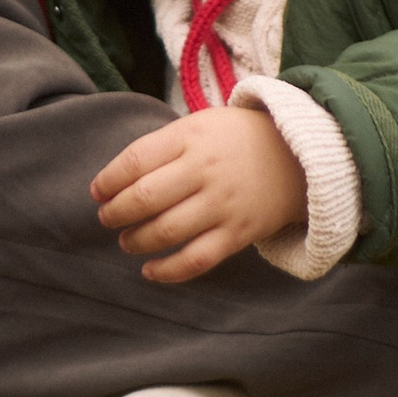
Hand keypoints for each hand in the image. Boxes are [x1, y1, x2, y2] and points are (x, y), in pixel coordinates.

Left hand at [91, 112, 310, 282]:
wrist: (300, 155)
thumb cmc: (237, 140)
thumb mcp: (201, 125)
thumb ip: (162, 146)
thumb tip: (116, 179)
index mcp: (191, 137)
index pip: (135, 160)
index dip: (108, 180)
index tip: (97, 192)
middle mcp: (206, 170)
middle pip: (145, 197)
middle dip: (115, 213)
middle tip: (106, 218)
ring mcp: (223, 204)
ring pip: (166, 231)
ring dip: (136, 241)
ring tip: (126, 241)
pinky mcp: (238, 233)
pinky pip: (196, 259)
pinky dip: (167, 271)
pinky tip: (150, 271)